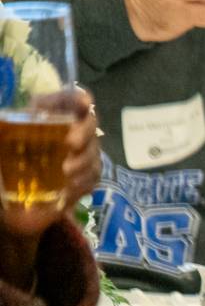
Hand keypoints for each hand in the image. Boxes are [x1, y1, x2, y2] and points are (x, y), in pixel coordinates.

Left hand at [0, 89, 100, 287]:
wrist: (10, 208)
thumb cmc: (3, 171)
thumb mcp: (0, 144)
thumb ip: (2, 131)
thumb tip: (1, 121)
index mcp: (45, 116)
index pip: (67, 99)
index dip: (79, 98)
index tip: (85, 103)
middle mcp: (67, 131)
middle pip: (89, 122)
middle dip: (85, 131)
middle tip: (70, 143)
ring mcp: (80, 154)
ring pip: (94, 150)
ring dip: (83, 160)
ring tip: (65, 174)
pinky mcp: (86, 176)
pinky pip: (94, 174)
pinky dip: (84, 180)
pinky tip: (70, 187)